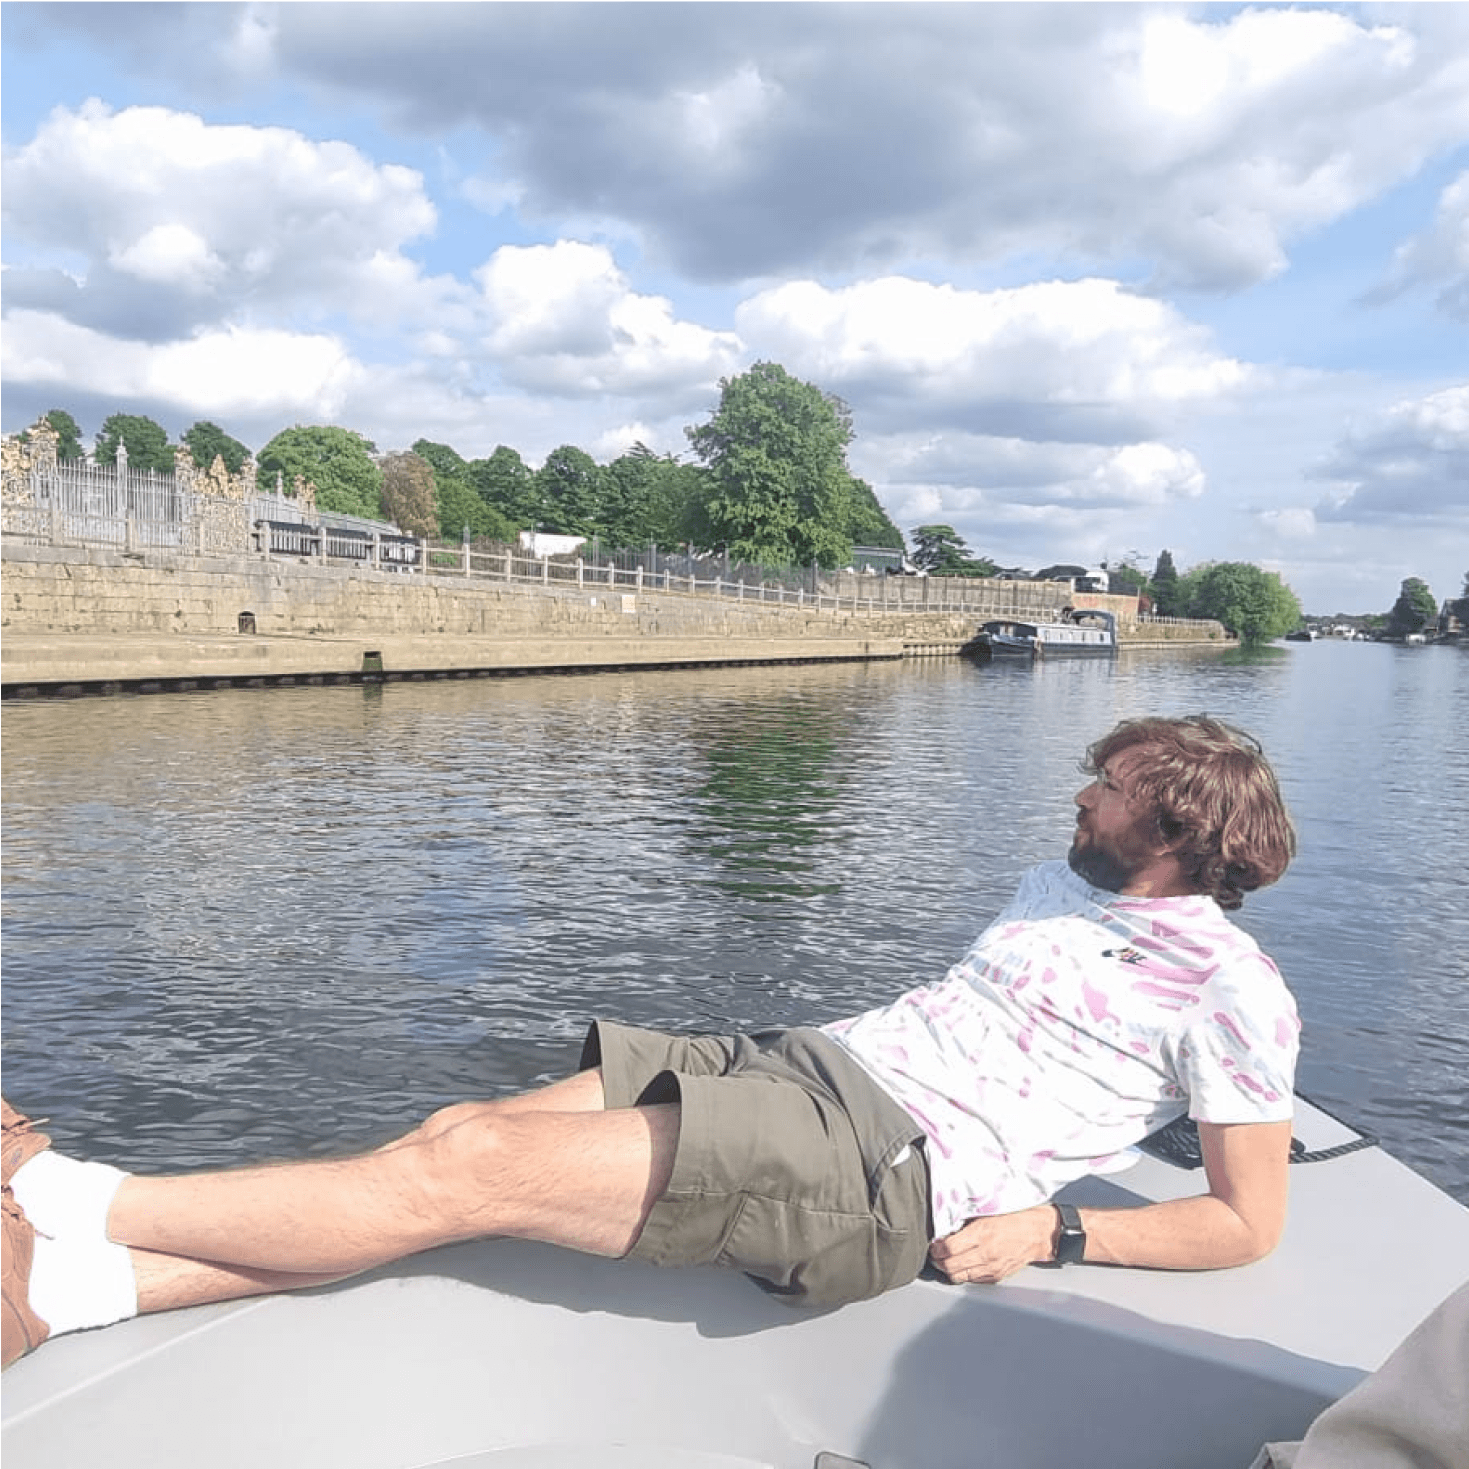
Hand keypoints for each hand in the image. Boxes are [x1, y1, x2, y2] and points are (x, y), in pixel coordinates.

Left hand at [928, 1205, 1055, 1284]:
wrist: (1039, 1232)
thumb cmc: (1016, 1217)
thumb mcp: (988, 1213)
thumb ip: (967, 1221)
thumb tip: (947, 1227)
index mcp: (982, 1234)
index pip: (949, 1248)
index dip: (936, 1248)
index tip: (933, 1245)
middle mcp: (986, 1253)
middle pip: (951, 1265)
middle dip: (938, 1261)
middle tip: (935, 1254)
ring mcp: (992, 1267)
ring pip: (960, 1276)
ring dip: (949, 1270)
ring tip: (945, 1261)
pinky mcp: (997, 1276)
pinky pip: (973, 1280)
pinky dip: (964, 1274)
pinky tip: (961, 1265)